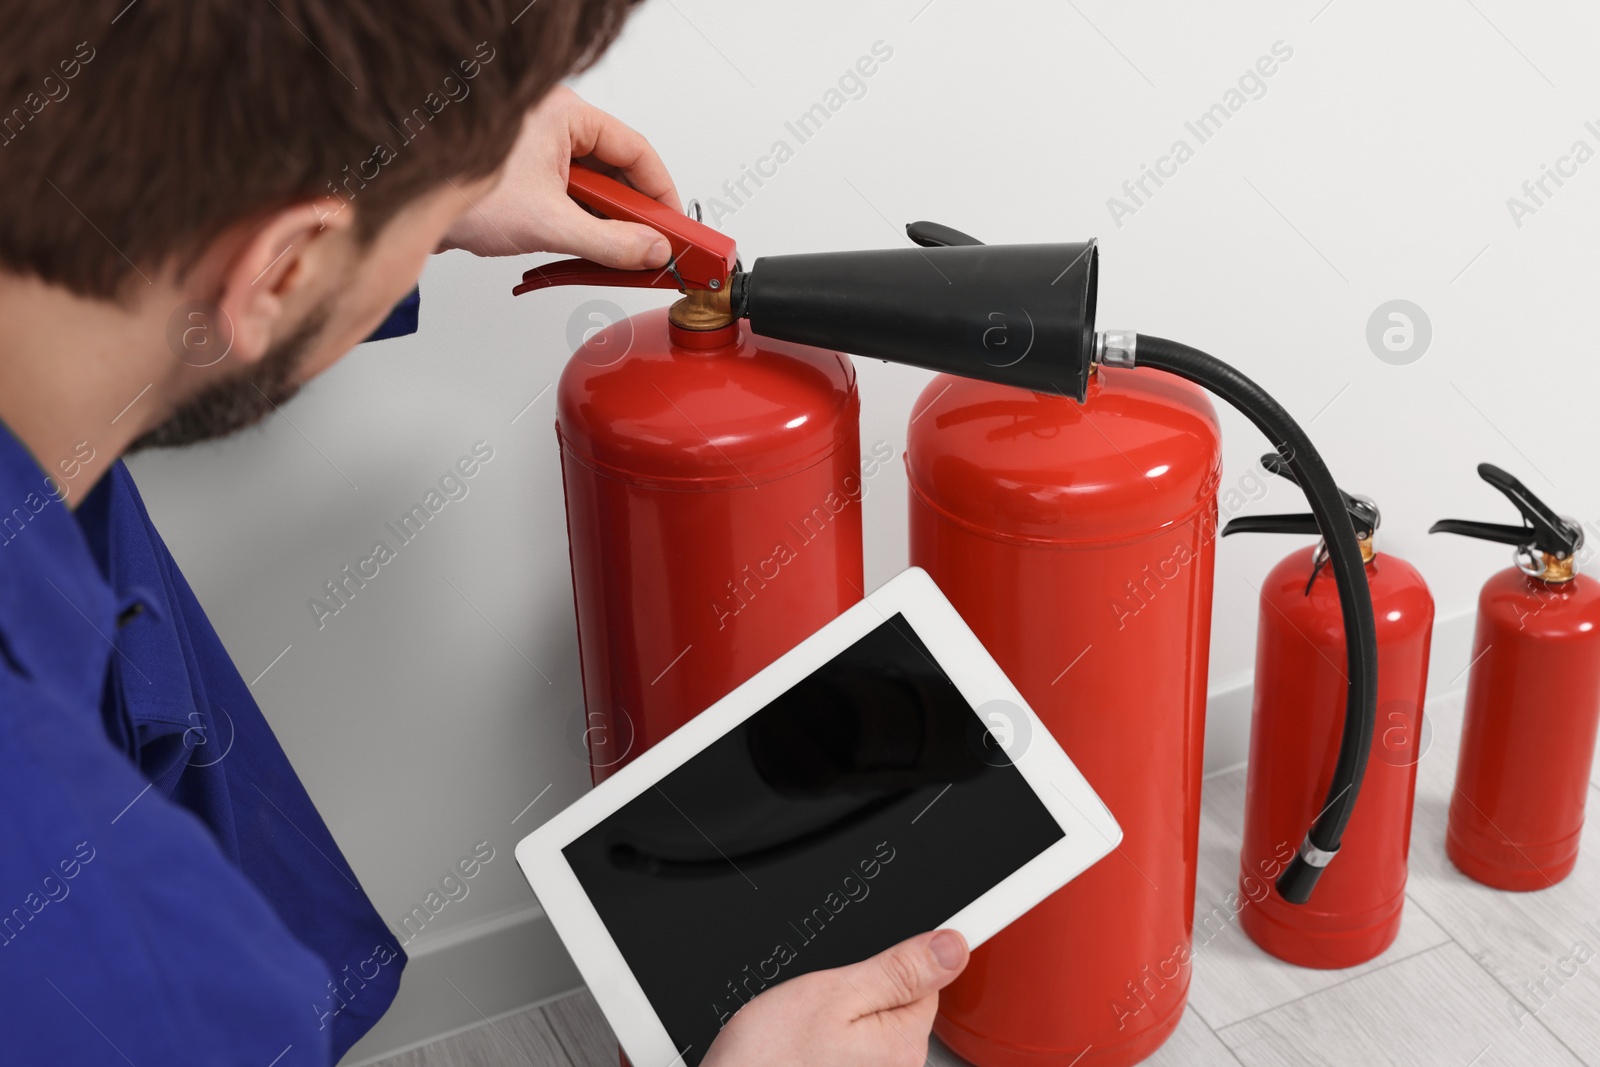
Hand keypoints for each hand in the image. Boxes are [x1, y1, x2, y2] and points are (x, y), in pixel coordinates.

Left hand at [439, 86, 681, 267]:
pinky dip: (581, 228)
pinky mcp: (525, 179)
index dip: (661, 191)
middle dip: (633, 214)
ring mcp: (537, 153)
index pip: (634, 149)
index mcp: (563, 115)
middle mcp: (552, 127)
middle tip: (651, 246)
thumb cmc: (459, 195)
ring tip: (613, 254)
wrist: (406, 211)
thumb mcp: (550, 224)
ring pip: (592, 189)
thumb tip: (651, 250)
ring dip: (604, 225)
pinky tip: (584, 250)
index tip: (675, 224)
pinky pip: (569, 200)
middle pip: (616, 171)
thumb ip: (610, 242)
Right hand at [701, 929, 969, 1066]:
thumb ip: (898, 970)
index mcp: (904, 1042)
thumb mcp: (831, 995)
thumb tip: (954, 944)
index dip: (888, 962)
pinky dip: (827, 1046)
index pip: (927, 979)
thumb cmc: (768, 1062)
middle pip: (898, 1007)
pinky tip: (799, 1050)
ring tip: (800, 1032)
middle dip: (860, 995)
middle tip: (815, 1007)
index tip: (858, 969)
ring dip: (840, 1023)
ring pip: (871, 1031)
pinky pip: (851, 1055)